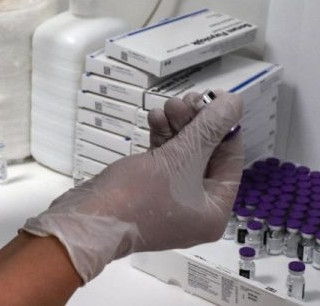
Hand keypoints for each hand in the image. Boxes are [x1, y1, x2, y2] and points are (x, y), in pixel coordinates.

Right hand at [23, 91, 243, 282]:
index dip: (225, 126)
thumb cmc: (138, 196)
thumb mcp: (181, 159)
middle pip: (206, 155)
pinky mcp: (148, 191)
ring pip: (184, 155)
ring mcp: (171, 200)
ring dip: (177, 127)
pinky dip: (161, 138)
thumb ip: (210, 129)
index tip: (215, 98)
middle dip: (196, 124)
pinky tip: (154, 118)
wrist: (87, 221)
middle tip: (185, 100)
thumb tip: (233, 104)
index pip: (230, 160)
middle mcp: (196, 209)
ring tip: (167, 106)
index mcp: (213, 211)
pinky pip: (164, 160)